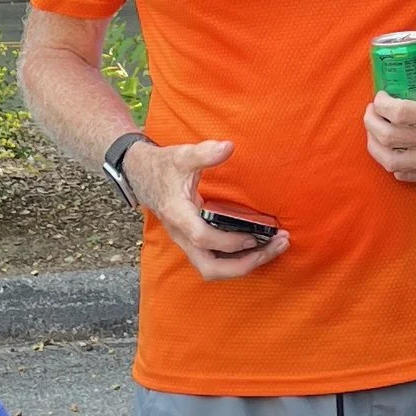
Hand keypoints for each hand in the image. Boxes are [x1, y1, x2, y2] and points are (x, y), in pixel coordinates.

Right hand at [124, 136, 289, 280]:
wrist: (141, 175)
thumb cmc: (163, 167)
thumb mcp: (182, 156)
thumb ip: (204, 153)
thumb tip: (228, 147)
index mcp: (178, 215)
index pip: (202, 237)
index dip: (229, 240)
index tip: (254, 235)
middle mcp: (181, 235)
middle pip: (210, 268)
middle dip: (243, 265)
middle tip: (273, 249)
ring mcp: (187, 241)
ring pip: (212, 269)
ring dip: (243, 265)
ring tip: (272, 250)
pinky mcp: (193, 241)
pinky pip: (215, 260)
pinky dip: (237, 259)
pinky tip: (258, 246)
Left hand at [363, 51, 415, 182]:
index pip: (397, 113)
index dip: (380, 103)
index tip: (380, 96)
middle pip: (388, 137)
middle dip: (371, 122)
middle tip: (372, 111)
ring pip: (391, 161)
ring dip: (376, 146)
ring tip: (375, 132)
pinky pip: (406, 174)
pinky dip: (392, 164)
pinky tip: (393, 150)